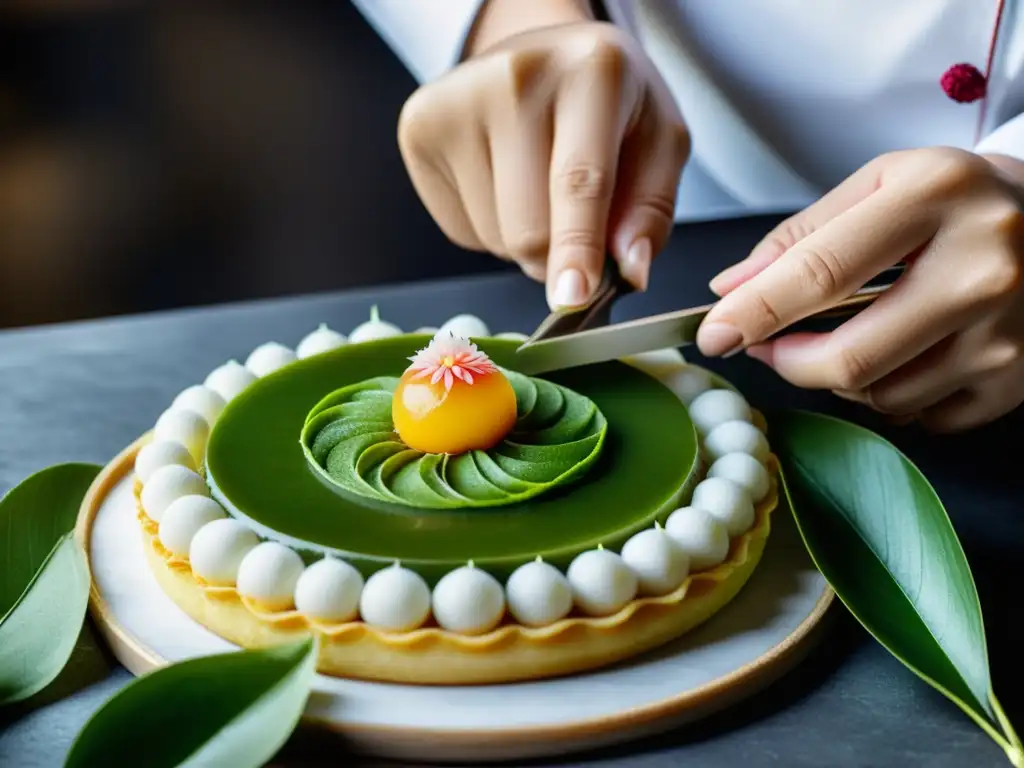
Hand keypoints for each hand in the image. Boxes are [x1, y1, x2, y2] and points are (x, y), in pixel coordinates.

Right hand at [397, 18, 688, 308]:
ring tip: (535, 183)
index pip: (579, 181)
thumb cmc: (609, 103)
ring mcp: (456, 102)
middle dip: (557, 254)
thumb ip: (651, 210)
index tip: (571, 298)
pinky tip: (501, 179)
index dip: (576, 247)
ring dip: (521, 240)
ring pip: (493, 238)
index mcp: (592, 71)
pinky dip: (488, 226)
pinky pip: (460, 229)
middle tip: (575, 220)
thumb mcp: (659, 143)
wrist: (546, 57)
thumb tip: (628, 270)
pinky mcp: (420, 128)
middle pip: (528, 229)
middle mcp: (516, 76)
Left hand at [697, 147, 1023, 431]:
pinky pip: (920, 417)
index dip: (756, 312)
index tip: (714, 335)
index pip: (821, 272)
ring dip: (839, 378)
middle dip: (788, 363)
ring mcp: (1006, 334)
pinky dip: (888, 395)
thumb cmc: (954, 199)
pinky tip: (899, 354)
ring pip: (880, 397)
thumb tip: (730, 290)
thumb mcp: (879, 184)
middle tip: (767, 347)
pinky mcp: (1018, 380)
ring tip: (845, 335)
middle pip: (850, 359)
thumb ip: (800, 235)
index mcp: (935, 197)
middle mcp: (980, 268)